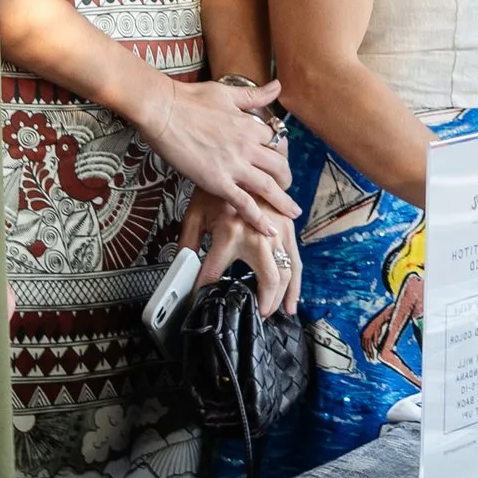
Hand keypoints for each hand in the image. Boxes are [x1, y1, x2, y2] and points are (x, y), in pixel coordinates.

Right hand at [142, 74, 297, 227]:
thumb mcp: (227, 92)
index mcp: (250, 125)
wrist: (162, 110)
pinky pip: (244, 204)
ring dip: (282, 202)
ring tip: (291, 212)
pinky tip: (269, 229)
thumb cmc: (190, 99)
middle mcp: (247, 146)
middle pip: (280, 166)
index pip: (277, 142)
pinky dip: (259, 218)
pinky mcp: (217, 182)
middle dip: (287, 179)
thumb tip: (278, 85)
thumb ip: (255, 95)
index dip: (281, 153)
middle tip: (286, 187)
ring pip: (269, 187)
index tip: (280, 161)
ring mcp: (234, 165)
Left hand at [179, 185, 301, 318]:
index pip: (214, 273)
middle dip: (264, 304)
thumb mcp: (196, 214)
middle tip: (255, 316)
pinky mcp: (288, 229)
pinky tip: (292, 299)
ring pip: (287, 273)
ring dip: (284, 298)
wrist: (241, 161)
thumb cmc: (217, 189)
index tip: (200, 301)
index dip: (204, 290)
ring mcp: (277, 233)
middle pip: (268, 281)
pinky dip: (296, 283)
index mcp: (229, 233)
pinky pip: (296, 261)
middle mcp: (257, 236)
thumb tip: (181, 267)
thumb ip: (188, 243)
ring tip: (277, 314)